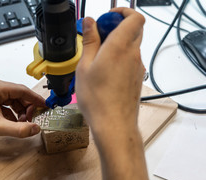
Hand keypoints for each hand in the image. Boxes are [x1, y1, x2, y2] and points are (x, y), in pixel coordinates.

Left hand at [0, 79, 45, 148]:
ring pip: (12, 101)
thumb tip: (36, 128)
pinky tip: (11, 124)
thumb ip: (19, 129)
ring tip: (21, 125)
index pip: (24, 91)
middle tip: (32, 121)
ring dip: (19, 112)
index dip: (36, 100)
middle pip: (19, 96)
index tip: (46, 107)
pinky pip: (4, 106)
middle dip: (27, 109)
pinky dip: (10, 114)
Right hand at [75, 8, 144, 136]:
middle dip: (115, 28)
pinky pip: (130, 60)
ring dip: (116, 44)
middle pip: (132, 29)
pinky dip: (119, 58)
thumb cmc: (97, 100)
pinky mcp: (137, 78)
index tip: (105, 19)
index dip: (121, 13)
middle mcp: (133, 55)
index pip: (134, 16)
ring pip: (131, 45)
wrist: (114, 125)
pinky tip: (103, 72)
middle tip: (97, 38)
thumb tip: (89, 23)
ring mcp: (137, 67)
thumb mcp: (84, 67)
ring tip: (96, 59)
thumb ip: (89, 41)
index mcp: (120, 47)